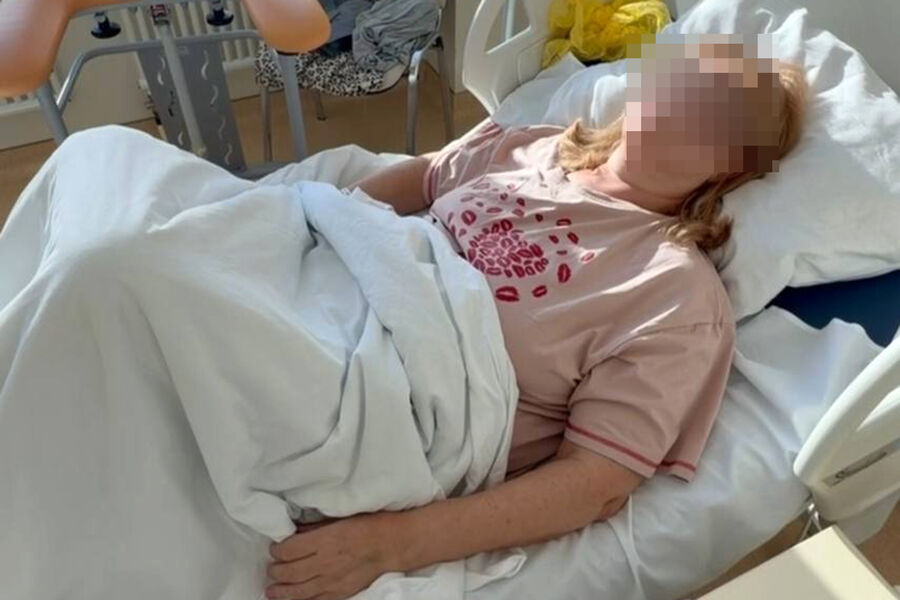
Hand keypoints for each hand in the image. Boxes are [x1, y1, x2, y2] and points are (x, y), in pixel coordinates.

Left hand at [266, 512, 405, 599]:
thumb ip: (316, 526)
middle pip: (289, 572)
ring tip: (272, 589)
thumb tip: (296, 531)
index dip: (277, 550)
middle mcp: (325, 563)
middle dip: (275, 570)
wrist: (393, 545)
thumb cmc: (370, 525)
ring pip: (298, 591)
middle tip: (272, 567)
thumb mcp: (341, 517)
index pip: (288, 550)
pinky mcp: (340, 593)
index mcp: (325, 540)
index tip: (275, 548)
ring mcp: (332, 581)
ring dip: (281, 591)